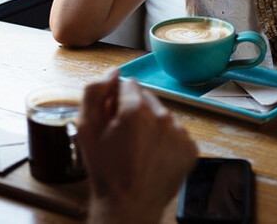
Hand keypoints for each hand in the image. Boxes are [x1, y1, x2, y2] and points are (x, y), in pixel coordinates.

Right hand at [79, 70, 197, 223]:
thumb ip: (94, 91)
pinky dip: (165, 140)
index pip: (128, 83)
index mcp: (136, 109)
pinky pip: (176, 133)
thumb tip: (113, 72)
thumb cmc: (105, 169)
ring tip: (138, 148)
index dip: (116, 99)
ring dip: (151, 124)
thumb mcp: (86, 127)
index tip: (112, 117)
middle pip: (147, 98)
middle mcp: (162, 116)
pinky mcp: (191, 148)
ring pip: (162, 115)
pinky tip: (153, 155)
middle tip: (124, 135)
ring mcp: (180, 133)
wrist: (129, 205)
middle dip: (135, 110)